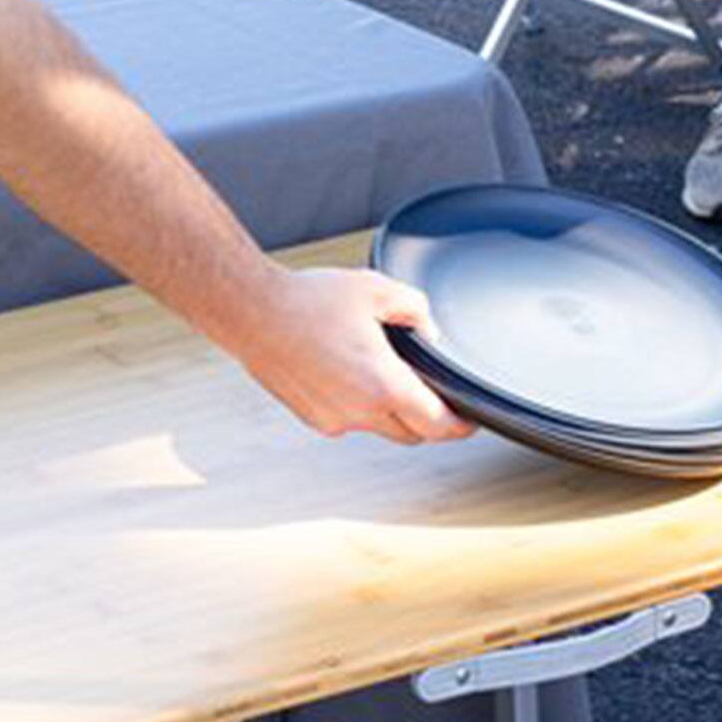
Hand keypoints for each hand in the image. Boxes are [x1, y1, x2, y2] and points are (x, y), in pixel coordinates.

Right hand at [237, 266, 475, 445]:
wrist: (251, 311)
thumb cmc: (307, 299)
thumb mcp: (375, 288)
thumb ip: (415, 308)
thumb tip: (429, 329)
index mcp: (385, 386)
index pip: (440, 425)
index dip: (461, 424)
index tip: (471, 419)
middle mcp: (361, 412)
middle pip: (412, 433)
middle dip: (427, 418)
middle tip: (430, 392)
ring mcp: (334, 419)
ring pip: (379, 426)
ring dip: (389, 408)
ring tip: (378, 367)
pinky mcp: (311, 416)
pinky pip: (348, 419)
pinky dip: (357, 403)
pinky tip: (344, 368)